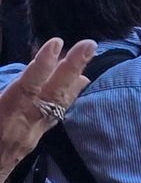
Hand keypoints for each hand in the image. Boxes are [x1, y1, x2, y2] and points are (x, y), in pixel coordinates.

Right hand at [0, 37, 96, 182]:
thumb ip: (4, 90)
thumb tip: (25, 76)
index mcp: (4, 116)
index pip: (26, 88)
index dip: (41, 66)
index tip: (56, 42)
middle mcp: (21, 125)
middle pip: (50, 93)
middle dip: (70, 67)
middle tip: (89, 44)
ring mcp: (30, 134)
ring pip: (57, 104)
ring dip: (73, 77)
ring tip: (90, 52)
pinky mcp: (33, 139)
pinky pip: (55, 114)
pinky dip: (69, 95)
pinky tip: (80, 81)